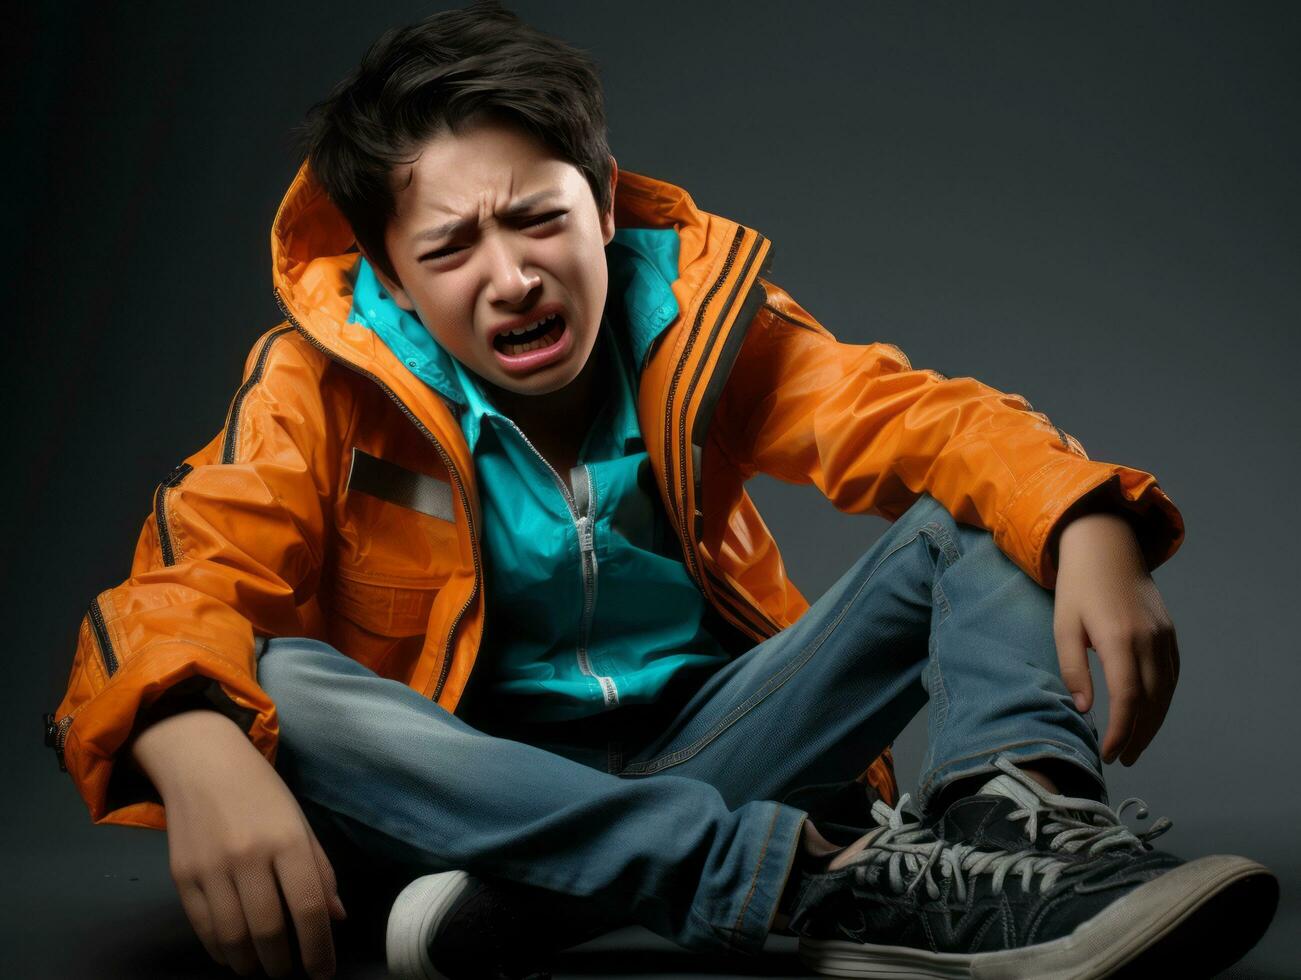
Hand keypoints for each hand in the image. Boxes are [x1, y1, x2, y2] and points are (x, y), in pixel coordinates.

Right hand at [131, 709, 346, 977]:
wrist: (201, 762)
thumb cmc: (261, 791)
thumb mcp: (300, 822)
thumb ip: (320, 871)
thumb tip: (336, 918)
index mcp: (287, 839)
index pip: (308, 907)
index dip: (318, 948)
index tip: (322, 971)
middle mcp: (249, 855)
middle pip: (269, 929)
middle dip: (283, 963)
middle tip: (291, 973)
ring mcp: (211, 868)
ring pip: (233, 937)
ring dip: (251, 964)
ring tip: (264, 968)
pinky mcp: (181, 876)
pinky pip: (203, 928)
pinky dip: (220, 950)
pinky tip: (234, 954)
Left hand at [1051, 512, 1180, 765]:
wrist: (1107, 546)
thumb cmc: (1077, 586)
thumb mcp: (1063, 625)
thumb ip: (1073, 669)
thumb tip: (1085, 709)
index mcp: (1119, 639)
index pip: (1128, 699)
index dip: (1121, 731)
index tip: (1108, 753)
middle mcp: (1149, 640)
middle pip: (1153, 701)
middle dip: (1139, 735)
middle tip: (1122, 759)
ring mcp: (1164, 636)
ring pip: (1166, 690)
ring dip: (1154, 722)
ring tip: (1135, 745)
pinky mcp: (1170, 632)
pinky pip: (1172, 674)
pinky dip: (1163, 699)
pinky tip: (1149, 713)